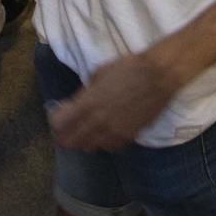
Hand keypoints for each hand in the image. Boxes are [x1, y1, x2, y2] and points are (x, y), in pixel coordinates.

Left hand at [49, 49, 181, 150]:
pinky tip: (104, 136)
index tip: (57, 118)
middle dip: (66, 137)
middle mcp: (98, 122)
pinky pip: (110, 147)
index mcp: (88, 103)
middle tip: (65, 132)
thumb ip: (86, 91)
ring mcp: (114, 132)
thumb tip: (79, 101)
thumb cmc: (128, 68)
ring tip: (84, 135)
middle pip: (73, 140)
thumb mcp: (100, 73)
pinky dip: (104, 143)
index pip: (60, 123)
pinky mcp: (129, 136)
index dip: (56, 122)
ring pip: (90, 147)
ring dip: (84, 142)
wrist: (158, 76)